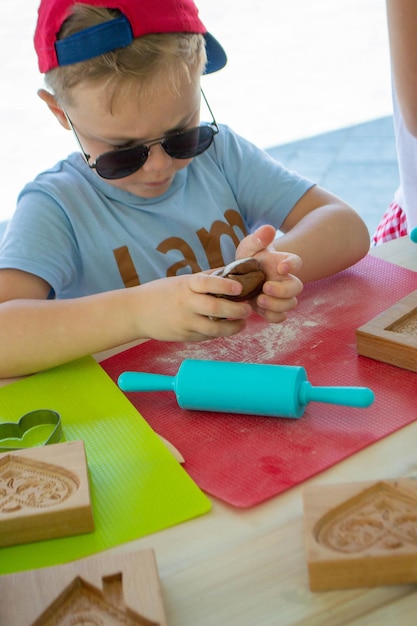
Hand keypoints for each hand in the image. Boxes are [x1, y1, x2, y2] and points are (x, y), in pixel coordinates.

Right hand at [133, 272, 252, 341]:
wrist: (135, 312)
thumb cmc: (161, 293)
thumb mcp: (181, 281)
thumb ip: (206, 278)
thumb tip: (232, 271)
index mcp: (185, 286)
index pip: (206, 282)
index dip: (224, 285)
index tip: (239, 287)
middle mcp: (185, 304)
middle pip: (214, 309)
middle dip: (235, 311)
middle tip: (248, 310)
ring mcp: (184, 322)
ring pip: (213, 329)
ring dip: (232, 328)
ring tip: (242, 324)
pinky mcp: (183, 336)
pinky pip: (205, 337)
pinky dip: (218, 333)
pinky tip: (226, 329)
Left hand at [236, 225, 302, 322]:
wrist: (239, 276)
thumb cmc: (249, 257)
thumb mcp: (250, 245)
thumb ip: (258, 238)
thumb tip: (268, 229)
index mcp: (282, 263)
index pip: (295, 262)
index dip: (292, 265)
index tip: (281, 267)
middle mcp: (285, 280)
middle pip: (297, 287)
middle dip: (283, 290)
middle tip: (265, 287)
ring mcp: (280, 296)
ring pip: (290, 304)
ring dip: (277, 304)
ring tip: (259, 299)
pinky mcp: (272, 308)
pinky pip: (280, 317)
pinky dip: (271, 315)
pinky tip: (258, 309)